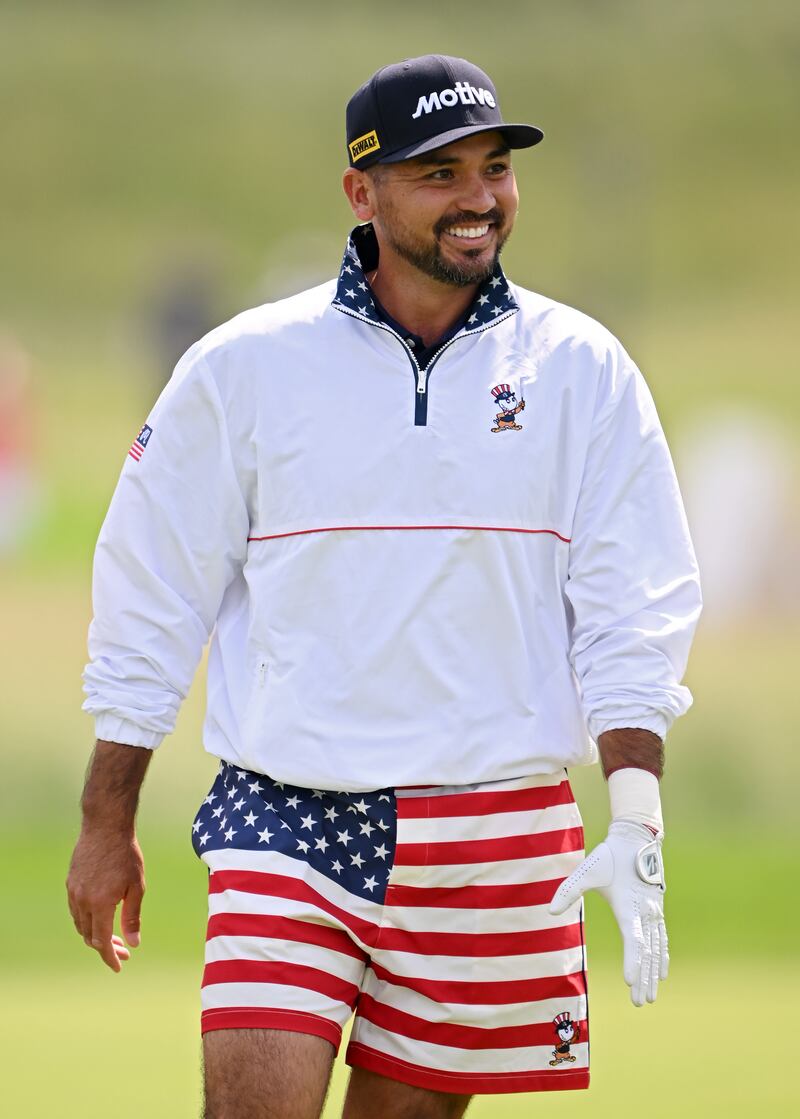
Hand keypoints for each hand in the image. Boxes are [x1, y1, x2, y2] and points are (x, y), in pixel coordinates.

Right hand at [66, 828, 144, 971]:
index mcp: (100, 904)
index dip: (110, 957)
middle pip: (89, 936)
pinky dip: (86, 921)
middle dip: (105, 948)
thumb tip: (134, 943)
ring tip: (113, 937)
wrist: (105, 827)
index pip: (101, 941)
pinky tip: (99, 918)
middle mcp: (82, 901)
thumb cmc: (126, 854)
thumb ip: (132, 916)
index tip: (119, 966)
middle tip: (123, 951)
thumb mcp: (136, 886)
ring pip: (80, 924)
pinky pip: (75, 910)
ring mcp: (73, 891)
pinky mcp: (70, 882)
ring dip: (94, 935)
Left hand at [549, 820, 667, 1005]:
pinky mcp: (656, 910)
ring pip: (656, 949)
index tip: (630, 981)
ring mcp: (654, 912)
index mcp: (629, 906)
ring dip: (652, 973)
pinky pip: (662, 939)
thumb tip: (550, 911)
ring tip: (649, 997)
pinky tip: (661, 974)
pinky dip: (662, 958)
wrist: (636, 839)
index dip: (633, 961)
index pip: (633, 940)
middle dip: (643, 978)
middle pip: (647, 952)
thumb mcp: (587, 870)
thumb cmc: (610, 857)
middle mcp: (646, 913)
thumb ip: (569, 891)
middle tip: (639, 1002)